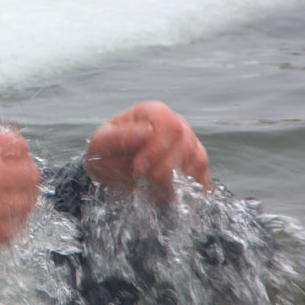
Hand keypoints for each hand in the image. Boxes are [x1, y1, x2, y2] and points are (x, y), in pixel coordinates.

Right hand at [0, 113, 39, 294]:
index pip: (18, 144)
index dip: (15, 144)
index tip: (7, 149)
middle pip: (30, 173)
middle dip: (24, 169)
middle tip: (14, 172)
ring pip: (27, 201)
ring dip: (22, 195)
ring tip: (11, 194)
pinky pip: (16, 228)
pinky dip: (13, 222)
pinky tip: (2, 217)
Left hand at [83, 101, 209, 203]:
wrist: (110, 169)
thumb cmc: (105, 152)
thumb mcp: (101, 144)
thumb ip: (120, 137)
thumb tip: (145, 132)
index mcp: (151, 113)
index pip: (169, 125)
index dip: (157, 148)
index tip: (139, 166)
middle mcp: (174, 123)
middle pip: (185, 143)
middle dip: (164, 167)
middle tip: (142, 178)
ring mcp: (187, 143)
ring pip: (197, 159)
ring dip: (174, 179)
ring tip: (150, 185)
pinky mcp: (193, 163)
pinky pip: (202, 175)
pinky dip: (188, 187)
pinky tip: (167, 191)